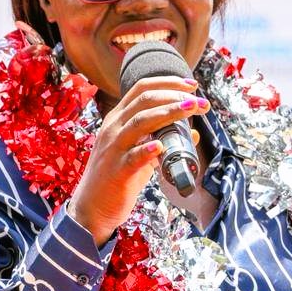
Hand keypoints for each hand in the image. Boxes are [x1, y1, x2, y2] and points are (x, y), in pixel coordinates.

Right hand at [67, 72, 206, 244]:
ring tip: (191, 110)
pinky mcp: (116, 170)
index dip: (168, 83)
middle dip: (174, 96)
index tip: (192, 85)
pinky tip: (161, 147)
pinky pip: (132, 157)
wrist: (92, 208)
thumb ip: (162, 141)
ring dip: (168, 113)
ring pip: (140, 121)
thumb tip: (192, 133)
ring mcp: (113, 148)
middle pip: (144, 100)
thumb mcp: (142, 155)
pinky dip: (147, 149)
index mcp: (118, 120)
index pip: (142, 89)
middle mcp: (113, 128)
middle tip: (199, 102)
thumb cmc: (118, 178)